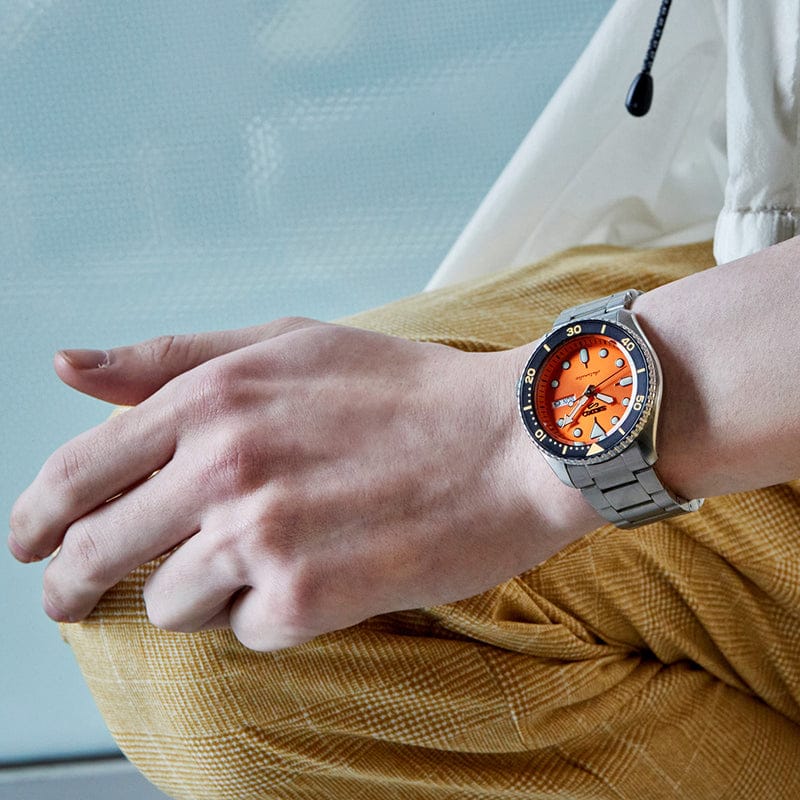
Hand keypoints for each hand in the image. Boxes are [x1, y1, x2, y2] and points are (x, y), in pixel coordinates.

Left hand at [9, 319, 598, 649]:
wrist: (512, 439)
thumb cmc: (405, 389)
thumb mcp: (288, 344)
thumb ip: (174, 358)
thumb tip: (67, 366)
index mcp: (213, 398)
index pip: (79, 471)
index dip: (38, 516)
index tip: (29, 544)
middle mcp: (224, 466)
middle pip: (95, 550)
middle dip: (74, 582)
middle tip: (74, 599)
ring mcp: (261, 536)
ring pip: (169, 602)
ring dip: (199, 592)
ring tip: (262, 562)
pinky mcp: (306, 599)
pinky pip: (244, 630)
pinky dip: (268, 613)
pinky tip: (320, 577)